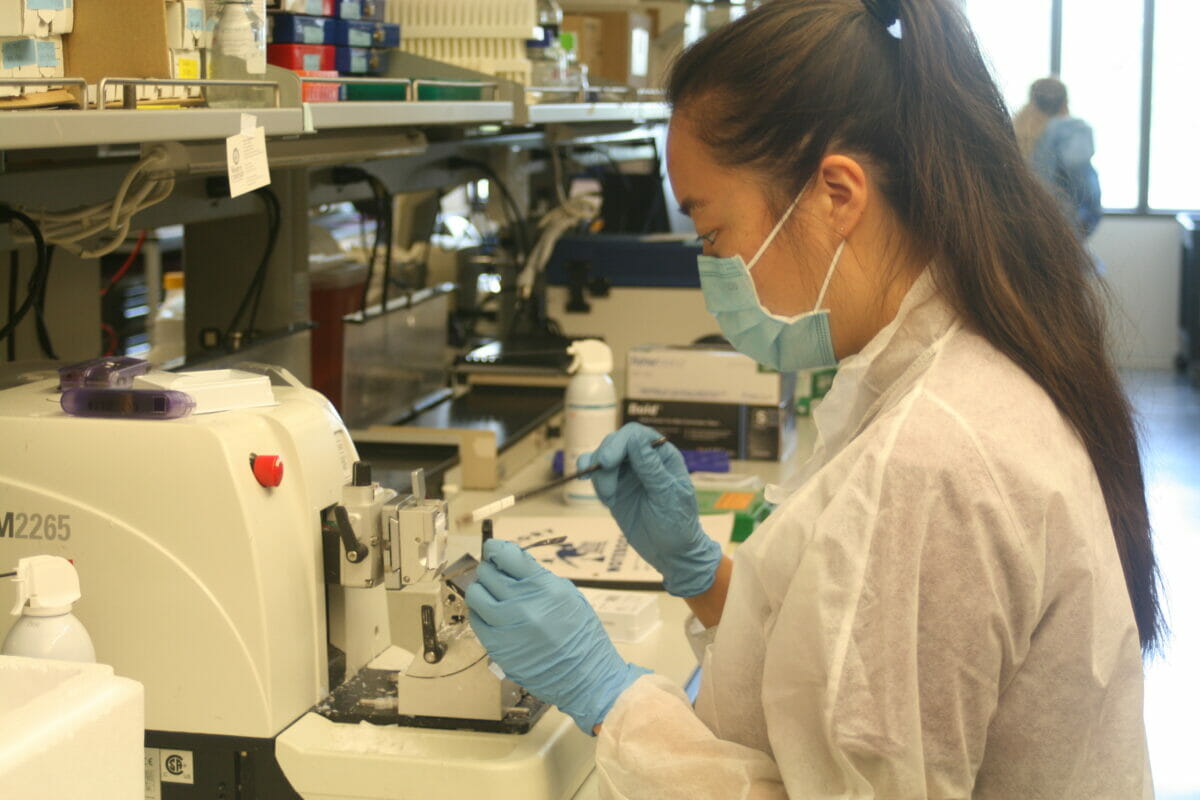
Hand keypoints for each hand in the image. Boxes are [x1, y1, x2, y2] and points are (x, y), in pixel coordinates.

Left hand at [465, 539, 650, 733]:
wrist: (584, 676)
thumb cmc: (580, 633)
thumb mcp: (567, 594)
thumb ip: (537, 578)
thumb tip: (511, 563)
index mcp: (543, 588)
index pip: (506, 556)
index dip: (496, 549)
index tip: (494, 551)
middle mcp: (521, 605)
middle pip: (488, 573)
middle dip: (490, 569)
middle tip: (496, 573)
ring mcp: (506, 627)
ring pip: (475, 595)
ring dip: (481, 589)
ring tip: (492, 594)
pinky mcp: (496, 647)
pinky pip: (476, 620)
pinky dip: (480, 612)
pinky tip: (492, 614)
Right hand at [578, 423, 722, 596]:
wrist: (672, 554)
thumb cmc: (678, 524)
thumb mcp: (666, 496)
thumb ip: (650, 467)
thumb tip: (635, 438)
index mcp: (662, 456)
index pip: (635, 435)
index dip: (618, 443)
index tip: (607, 462)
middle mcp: (643, 460)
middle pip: (615, 443)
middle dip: (605, 460)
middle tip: (607, 489)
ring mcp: (627, 474)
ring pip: (602, 458)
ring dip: (598, 474)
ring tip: (608, 497)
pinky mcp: (615, 489)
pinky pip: (597, 476)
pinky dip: (593, 481)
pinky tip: (601, 496)